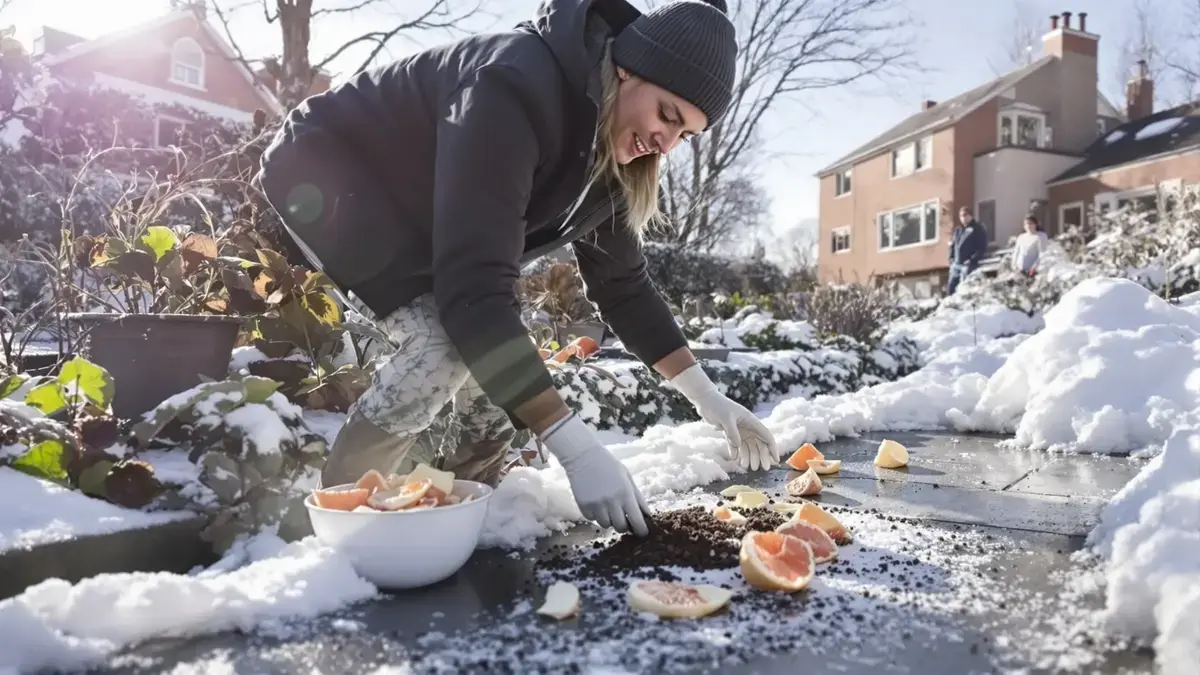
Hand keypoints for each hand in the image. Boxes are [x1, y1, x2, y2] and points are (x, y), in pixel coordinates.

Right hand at [539, 412, 650, 535]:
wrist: (583, 456)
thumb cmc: (609, 465)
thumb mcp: (627, 478)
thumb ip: (638, 497)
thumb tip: (647, 515)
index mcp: (625, 493)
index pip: (636, 521)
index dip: (641, 530)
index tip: (642, 532)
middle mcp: (611, 501)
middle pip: (620, 527)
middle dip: (623, 525)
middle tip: (622, 518)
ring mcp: (596, 505)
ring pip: (605, 525)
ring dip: (608, 520)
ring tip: (606, 507)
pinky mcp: (583, 506)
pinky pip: (592, 519)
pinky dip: (595, 515)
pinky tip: (595, 502)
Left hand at [670, 363, 778, 470]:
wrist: (705, 400)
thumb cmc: (717, 406)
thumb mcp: (725, 418)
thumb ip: (732, 433)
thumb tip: (738, 446)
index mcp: (751, 421)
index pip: (766, 436)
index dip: (772, 448)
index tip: (775, 460)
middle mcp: (748, 426)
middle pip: (759, 444)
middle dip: (761, 456)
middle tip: (761, 469)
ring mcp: (740, 430)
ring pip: (748, 446)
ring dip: (748, 457)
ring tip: (746, 467)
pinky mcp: (730, 433)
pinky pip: (736, 445)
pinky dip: (736, 452)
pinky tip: (735, 460)